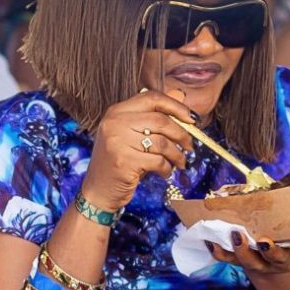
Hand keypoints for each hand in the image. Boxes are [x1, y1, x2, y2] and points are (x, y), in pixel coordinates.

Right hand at [81, 90, 197, 205]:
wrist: (97, 191)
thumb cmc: (119, 162)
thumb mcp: (129, 136)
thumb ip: (150, 119)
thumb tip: (182, 102)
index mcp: (117, 111)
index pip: (152, 98)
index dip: (175, 106)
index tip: (191, 119)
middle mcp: (115, 123)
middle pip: (161, 120)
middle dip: (181, 134)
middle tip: (189, 146)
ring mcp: (118, 142)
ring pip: (162, 143)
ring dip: (177, 155)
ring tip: (180, 162)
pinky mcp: (124, 161)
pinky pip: (158, 161)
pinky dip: (167, 168)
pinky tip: (165, 172)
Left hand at [212, 230, 289, 277]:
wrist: (278, 271)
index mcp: (282, 260)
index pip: (276, 257)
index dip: (270, 250)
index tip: (264, 240)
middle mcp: (263, 263)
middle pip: (251, 261)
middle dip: (244, 250)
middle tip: (237, 234)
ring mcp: (248, 262)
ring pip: (234, 259)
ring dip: (225, 249)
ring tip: (217, 234)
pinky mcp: (236, 260)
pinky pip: (223, 256)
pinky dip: (214, 248)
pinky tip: (207, 236)